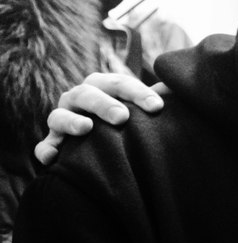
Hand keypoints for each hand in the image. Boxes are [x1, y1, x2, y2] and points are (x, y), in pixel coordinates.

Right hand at [34, 73, 167, 165]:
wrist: (105, 136)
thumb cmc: (132, 119)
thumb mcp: (145, 107)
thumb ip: (161, 99)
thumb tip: (188, 94)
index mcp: (103, 86)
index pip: (120, 84)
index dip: (139, 93)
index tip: (158, 107)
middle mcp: (80, 98)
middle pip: (88, 94)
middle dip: (104, 104)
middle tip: (122, 117)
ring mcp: (64, 118)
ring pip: (59, 115)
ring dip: (71, 121)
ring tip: (87, 129)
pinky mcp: (54, 141)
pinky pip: (44, 145)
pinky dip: (46, 149)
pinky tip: (53, 158)